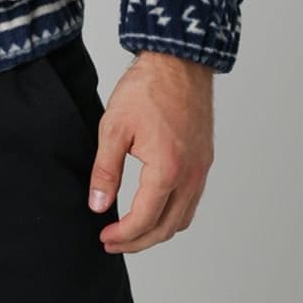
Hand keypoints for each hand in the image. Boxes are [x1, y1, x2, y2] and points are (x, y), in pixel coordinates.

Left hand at [87, 50, 214, 253]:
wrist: (178, 60)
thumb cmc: (147, 87)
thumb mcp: (114, 127)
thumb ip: (106, 170)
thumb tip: (98, 205)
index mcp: (167, 170)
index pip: (144, 220)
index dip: (122, 235)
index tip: (104, 236)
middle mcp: (190, 176)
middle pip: (166, 228)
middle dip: (138, 241)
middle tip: (113, 241)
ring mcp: (201, 169)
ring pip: (183, 218)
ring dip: (158, 231)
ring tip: (132, 231)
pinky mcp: (204, 160)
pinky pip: (191, 201)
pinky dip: (173, 214)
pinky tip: (155, 207)